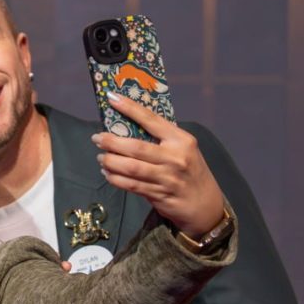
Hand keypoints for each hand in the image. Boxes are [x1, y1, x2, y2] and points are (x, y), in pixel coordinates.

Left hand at [91, 93, 225, 237]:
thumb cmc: (190, 171)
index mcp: (181, 140)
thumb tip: (128, 127)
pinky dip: (116, 179)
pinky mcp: (160, 195)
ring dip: (110, 162)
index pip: (151, 119)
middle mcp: (175, 158)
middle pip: (136, 147)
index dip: (130, 108)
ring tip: (100, 157)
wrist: (205, 204)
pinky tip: (108, 173)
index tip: (112, 98)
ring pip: (131, 168)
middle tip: (97, 138)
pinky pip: (132, 185)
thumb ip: (162, 139)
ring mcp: (167, 178)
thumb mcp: (184, 149)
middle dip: (112, 142)